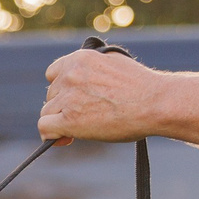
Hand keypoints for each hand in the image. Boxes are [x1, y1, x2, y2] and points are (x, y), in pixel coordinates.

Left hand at [37, 49, 160, 145]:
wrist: (155, 103)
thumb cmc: (142, 88)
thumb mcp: (114, 64)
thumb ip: (93, 69)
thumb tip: (86, 81)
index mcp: (80, 58)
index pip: (53, 73)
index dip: (61, 89)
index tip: (71, 99)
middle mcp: (70, 75)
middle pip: (51, 95)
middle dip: (63, 106)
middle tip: (83, 117)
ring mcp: (68, 97)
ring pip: (47, 112)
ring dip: (60, 121)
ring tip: (80, 129)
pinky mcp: (68, 119)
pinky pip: (44, 127)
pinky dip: (50, 136)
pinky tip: (64, 139)